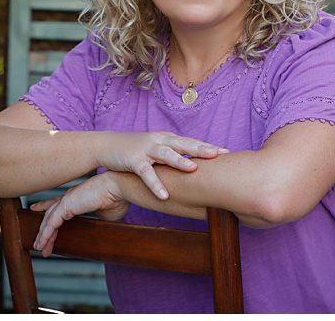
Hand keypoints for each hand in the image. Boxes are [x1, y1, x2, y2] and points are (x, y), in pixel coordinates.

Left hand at [28, 172, 128, 256]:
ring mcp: (67, 200)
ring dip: (43, 235)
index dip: (45, 206)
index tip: (36, 208)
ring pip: (49, 220)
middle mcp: (70, 197)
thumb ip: (97, 220)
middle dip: (43, 228)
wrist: (119, 187)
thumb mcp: (106, 214)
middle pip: (50, 213)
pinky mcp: (66, 205)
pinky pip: (51, 223)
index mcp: (78, 197)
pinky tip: (42, 244)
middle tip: (38, 241)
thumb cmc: (117, 198)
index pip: (58, 203)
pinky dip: (46, 234)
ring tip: (39, 248)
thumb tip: (98, 229)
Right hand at [95, 131, 227, 199]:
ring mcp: (146, 149)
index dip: (208, 146)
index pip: (191, 142)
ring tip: (193, 169)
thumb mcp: (157, 150)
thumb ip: (174, 156)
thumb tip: (196, 168)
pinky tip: (164, 196)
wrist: (107, 145)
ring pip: (165, 154)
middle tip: (219, 154)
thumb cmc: (136, 150)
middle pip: (183, 144)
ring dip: (179, 161)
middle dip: (201, 149)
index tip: (227, 152)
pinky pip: (146, 173)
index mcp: (168, 139)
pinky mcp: (133, 160)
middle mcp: (159, 141)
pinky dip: (155, 184)